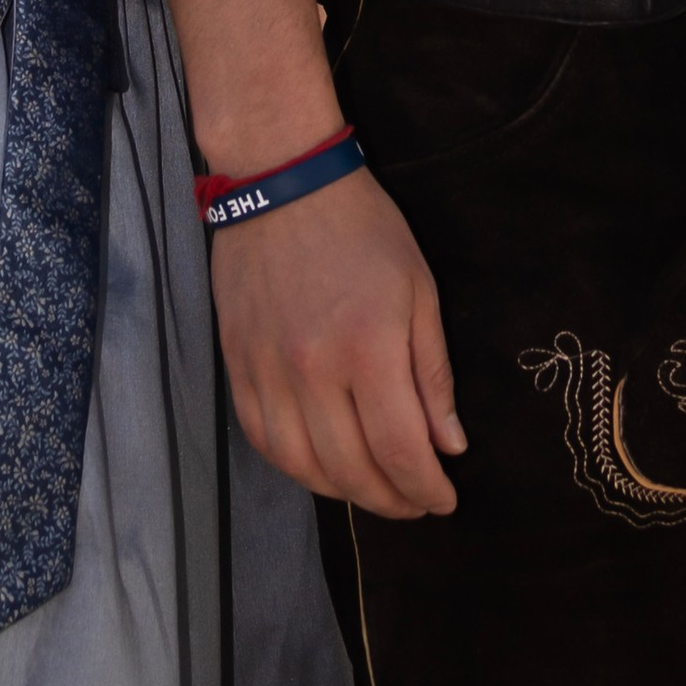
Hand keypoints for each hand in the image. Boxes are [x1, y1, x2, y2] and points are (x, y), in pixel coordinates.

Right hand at [212, 167, 465, 517]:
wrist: (280, 182)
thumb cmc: (363, 229)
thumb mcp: (420, 291)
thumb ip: (433, 374)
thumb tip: (448, 445)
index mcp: (368, 349)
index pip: (400, 451)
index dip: (426, 489)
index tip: (444, 500)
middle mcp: (312, 371)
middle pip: (352, 471)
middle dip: (392, 501)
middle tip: (415, 502)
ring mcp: (267, 372)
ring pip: (303, 467)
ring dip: (344, 493)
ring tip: (372, 490)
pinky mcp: (237, 366)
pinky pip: (264, 440)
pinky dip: (295, 467)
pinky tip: (322, 465)